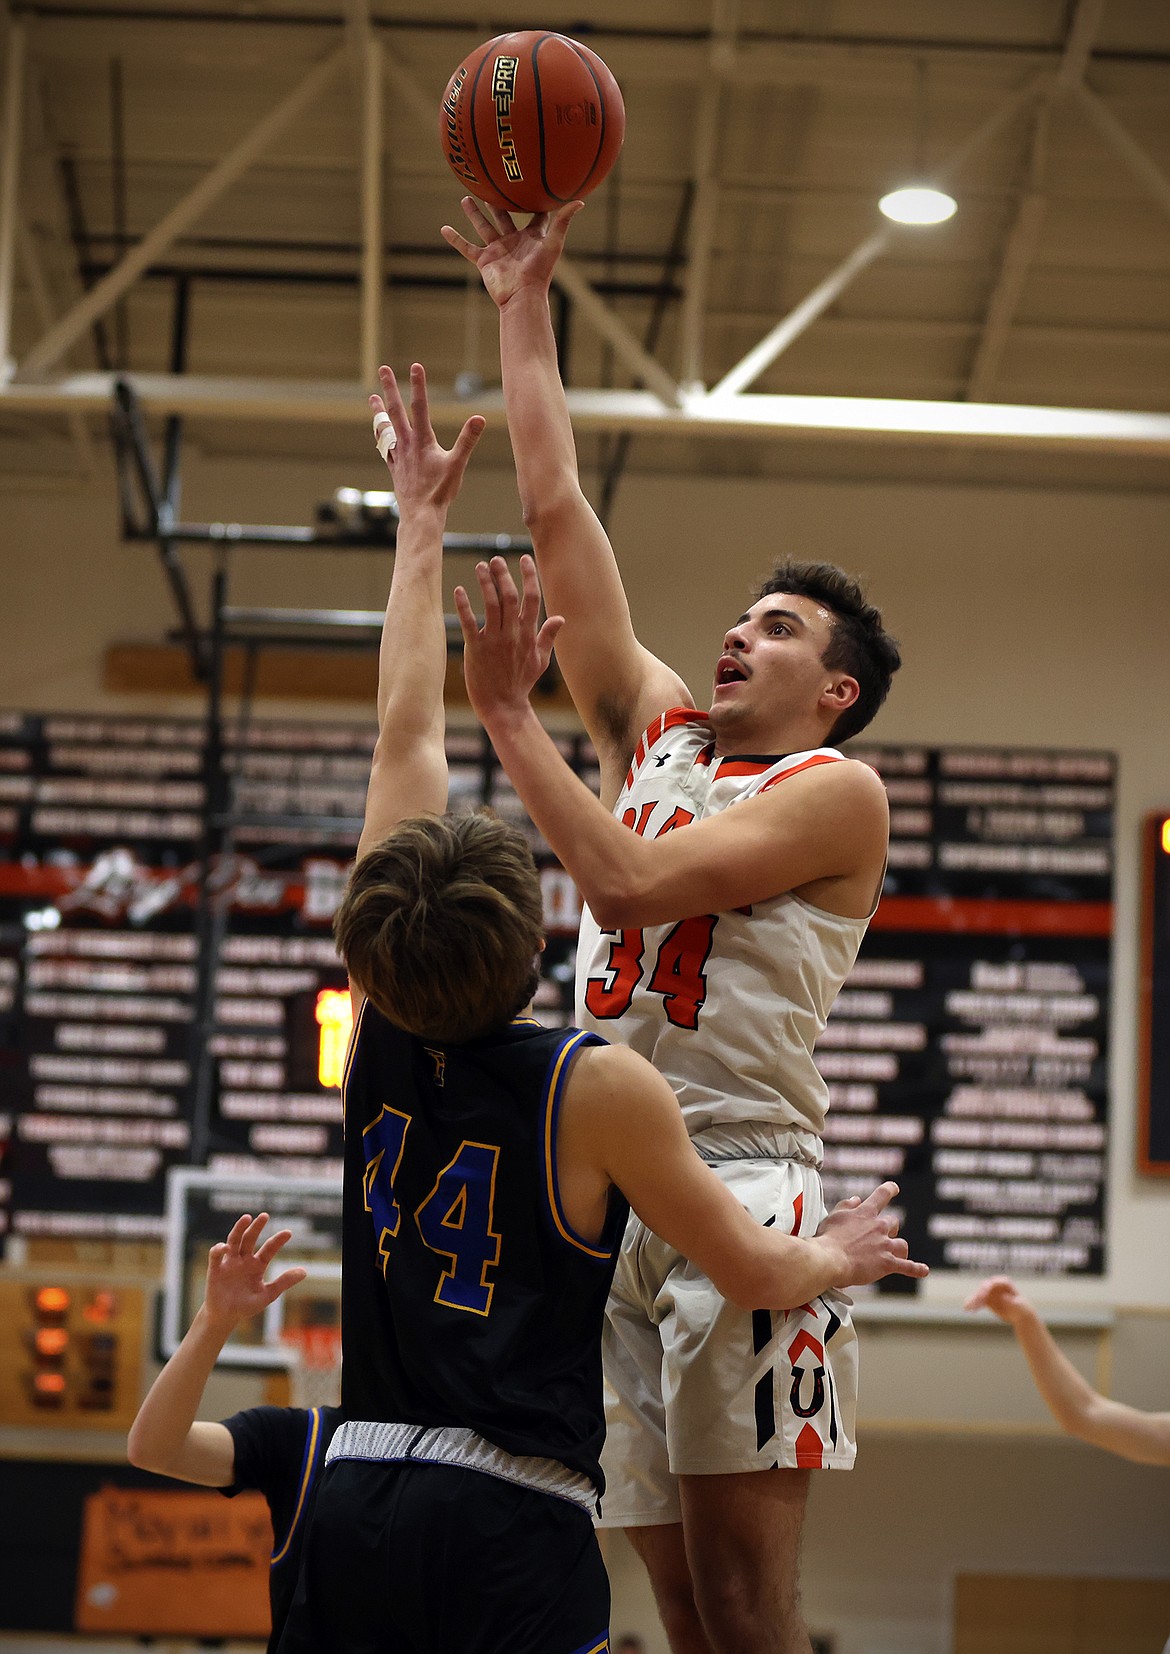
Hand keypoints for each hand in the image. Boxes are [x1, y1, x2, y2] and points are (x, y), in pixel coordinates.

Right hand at [201, 1213, 306, 1334]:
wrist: (225, 1317)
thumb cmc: (246, 1305)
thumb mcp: (267, 1295)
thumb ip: (283, 1282)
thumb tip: (304, 1271)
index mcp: (257, 1265)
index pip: (269, 1249)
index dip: (278, 1241)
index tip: (288, 1233)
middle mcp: (244, 1260)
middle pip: (250, 1239)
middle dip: (257, 1227)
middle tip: (265, 1216)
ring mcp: (229, 1263)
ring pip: (234, 1241)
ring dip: (239, 1229)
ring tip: (247, 1218)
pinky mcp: (215, 1269)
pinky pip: (216, 1256)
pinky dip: (218, 1249)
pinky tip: (224, 1247)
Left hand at [369, 361, 483, 508]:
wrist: (421, 515)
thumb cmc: (440, 491)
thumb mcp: (458, 464)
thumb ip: (467, 440)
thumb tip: (479, 419)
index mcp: (422, 441)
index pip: (420, 407)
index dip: (419, 385)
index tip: (415, 366)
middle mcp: (407, 444)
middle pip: (396, 411)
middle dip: (390, 389)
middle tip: (383, 369)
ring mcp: (398, 456)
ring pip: (386, 428)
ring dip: (379, 411)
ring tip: (372, 397)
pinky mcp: (395, 468)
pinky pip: (385, 448)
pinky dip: (381, 437)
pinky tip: (379, 433)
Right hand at [441, 197, 582, 308]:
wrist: (522, 296)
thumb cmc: (540, 272)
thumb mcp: (553, 243)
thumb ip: (563, 221)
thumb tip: (580, 201)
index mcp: (531, 237)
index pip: (535, 215)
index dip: (535, 202)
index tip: (531, 183)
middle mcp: (514, 241)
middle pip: (504, 216)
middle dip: (498, 202)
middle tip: (491, 185)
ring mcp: (498, 250)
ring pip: (483, 227)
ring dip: (474, 213)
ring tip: (466, 197)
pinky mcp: (485, 260)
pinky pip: (466, 248)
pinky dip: (455, 239)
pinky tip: (444, 228)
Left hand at [455, 554, 563, 724]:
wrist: (503, 706)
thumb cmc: (521, 683)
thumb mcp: (540, 661)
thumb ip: (548, 637)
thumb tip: (561, 618)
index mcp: (528, 635)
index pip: (532, 599)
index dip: (529, 577)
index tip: (524, 559)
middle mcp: (513, 634)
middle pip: (510, 596)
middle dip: (503, 575)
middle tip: (495, 559)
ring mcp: (494, 641)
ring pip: (491, 604)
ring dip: (485, 583)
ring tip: (480, 567)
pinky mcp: (476, 649)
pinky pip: (469, 623)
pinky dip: (464, 606)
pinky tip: (459, 590)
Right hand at [816, 1181, 928, 1287]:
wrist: (830, 1260)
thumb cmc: (828, 1238)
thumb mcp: (834, 1215)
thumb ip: (847, 1205)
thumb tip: (857, 1199)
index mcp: (865, 1213)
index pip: (882, 1195)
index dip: (889, 1190)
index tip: (894, 1188)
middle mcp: (878, 1227)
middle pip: (893, 1222)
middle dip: (890, 1228)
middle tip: (882, 1234)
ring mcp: (884, 1245)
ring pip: (901, 1244)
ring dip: (898, 1248)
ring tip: (895, 1252)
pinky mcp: (887, 1263)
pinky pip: (906, 1266)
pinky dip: (916, 1269)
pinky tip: (923, 1270)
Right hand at [964, 1275, 1033, 1324]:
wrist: (1019, 1315)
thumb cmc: (1021, 1309)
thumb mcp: (1019, 1306)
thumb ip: (1012, 1301)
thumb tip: (1004, 1297)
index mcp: (1005, 1283)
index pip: (995, 1282)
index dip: (989, 1287)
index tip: (984, 1293)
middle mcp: (995, 1286)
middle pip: (985, 1287)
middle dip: (979, 1294)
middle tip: (976, 1301)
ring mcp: (990, 1292)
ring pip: (979, 1294)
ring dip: (973, 1300)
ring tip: (967, 1307)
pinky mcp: (986, 1299)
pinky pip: (978, 1301)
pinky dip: (973, 1305)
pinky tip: (967, 1309)